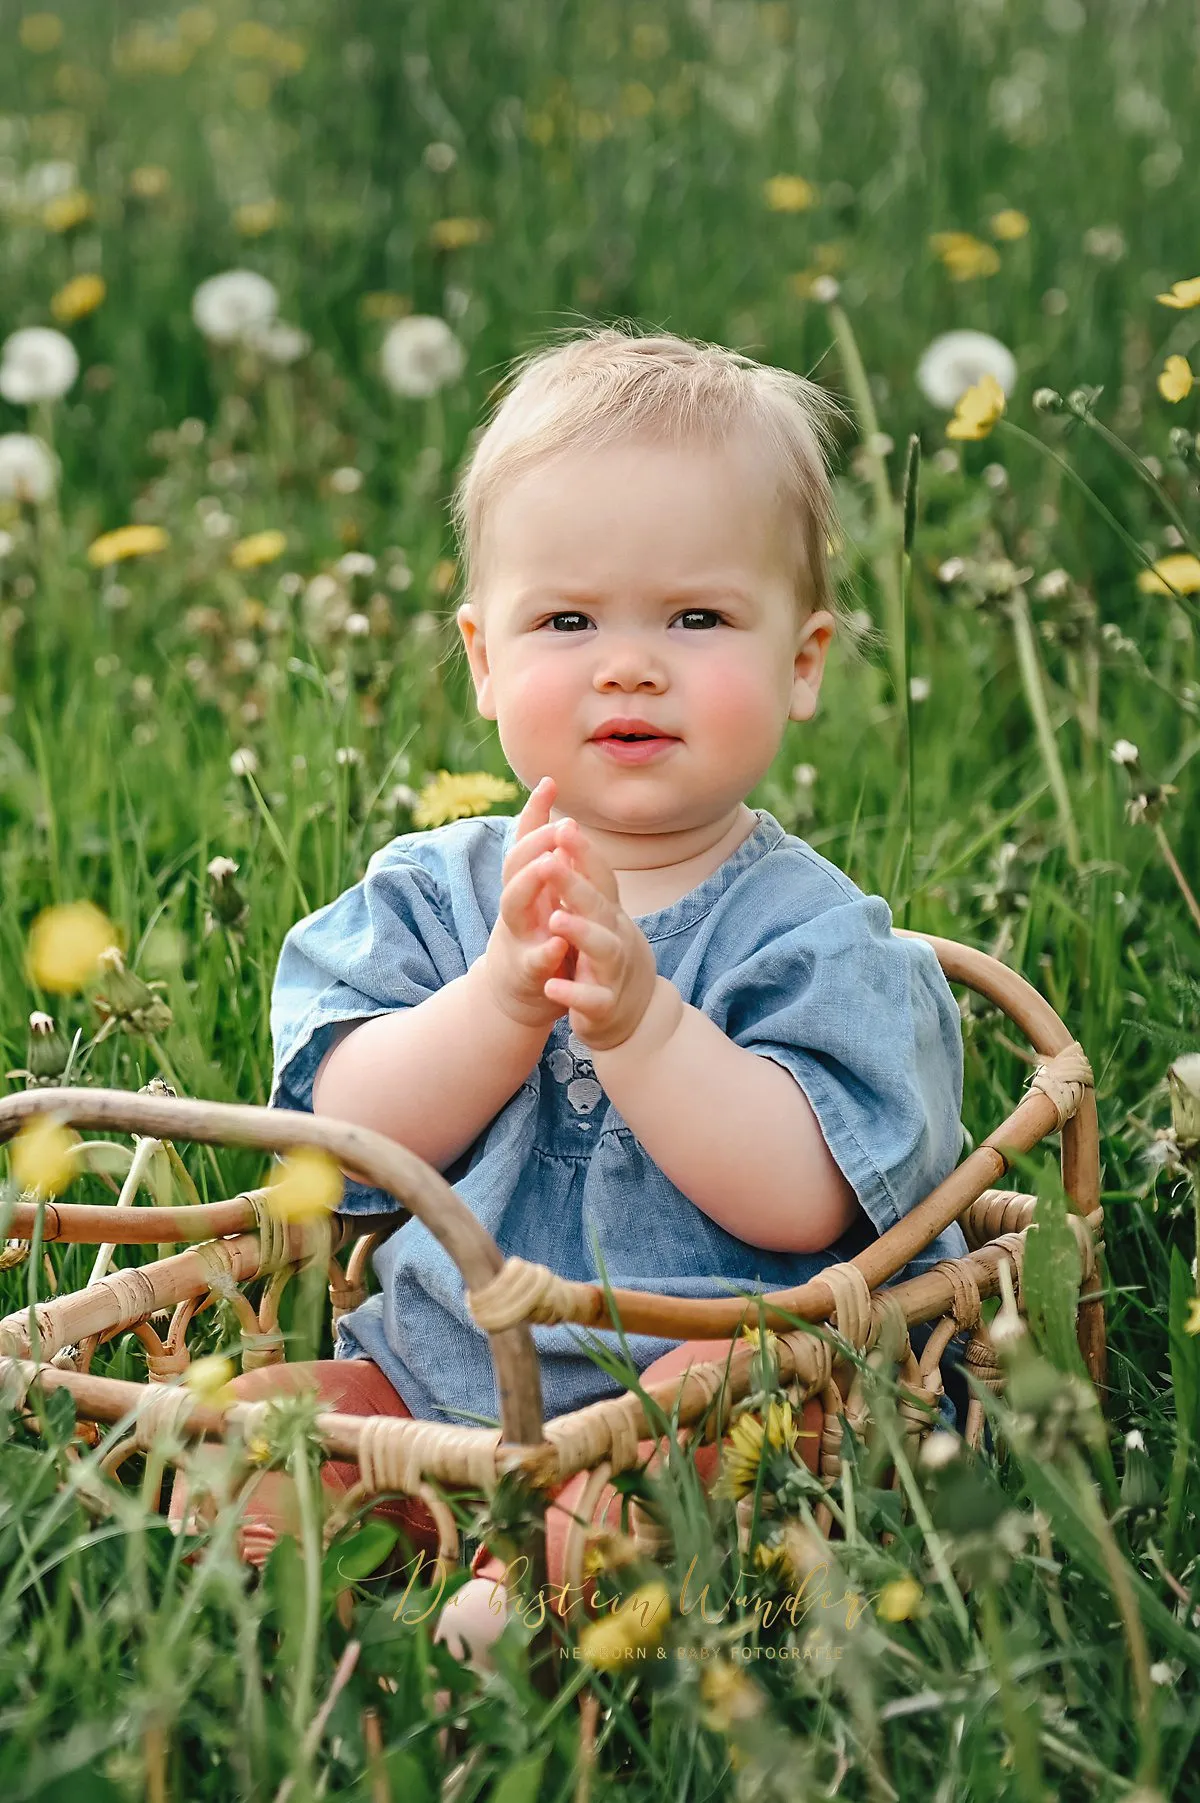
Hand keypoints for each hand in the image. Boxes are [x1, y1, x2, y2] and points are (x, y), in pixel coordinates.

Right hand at [483, 775, 581, 1030]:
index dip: (535, 812)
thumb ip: (542, 850)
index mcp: (524, 885)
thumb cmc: (533, 932)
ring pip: (513, 905)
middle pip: (514, 866)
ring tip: (549, 865)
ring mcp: (518, 937)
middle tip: (557, 827)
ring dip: (530, 884)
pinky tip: (558, 944)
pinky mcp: (527, 973)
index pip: (525, 841)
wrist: (516, 994)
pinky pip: (533, 961)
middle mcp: (516, 905)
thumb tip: (549, 790)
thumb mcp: (536, 891)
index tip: (551, 783)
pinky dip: (544, 953)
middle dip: (533, 844)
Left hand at [539, 824, 659, 1052]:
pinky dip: (573, 994)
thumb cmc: (606, 956)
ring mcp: (611, 971)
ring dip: (580, 932)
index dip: (584, 851)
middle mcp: (614, 936)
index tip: (565, 823)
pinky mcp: (604, 1006)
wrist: (635, 1017)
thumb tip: (567, 826)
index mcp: (607, 913)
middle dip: (574, 883)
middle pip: (598, 905)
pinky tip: (551, 988)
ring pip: (602, 948)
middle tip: (550, 862)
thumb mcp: (598, 915)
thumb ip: (582, 877)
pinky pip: (592, 1000)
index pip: (599, 875)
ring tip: (555, 920)